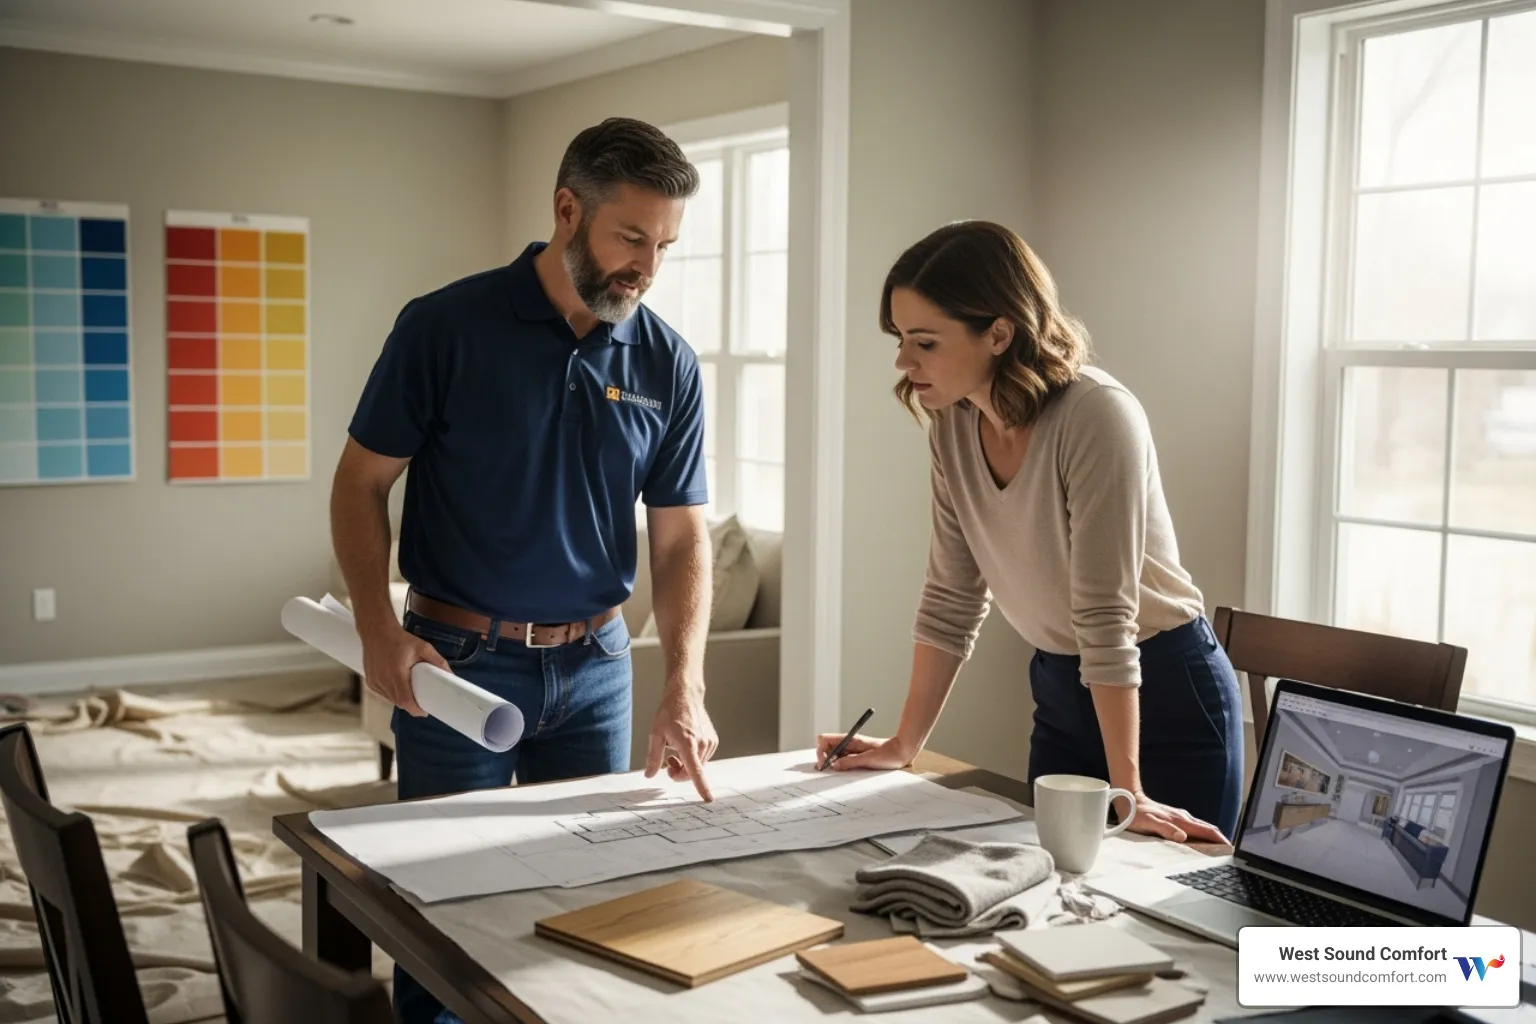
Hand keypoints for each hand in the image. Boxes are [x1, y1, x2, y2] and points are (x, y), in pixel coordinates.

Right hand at [358, 622, 446, 717]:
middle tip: (421, 701)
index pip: (405, 701)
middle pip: (399, 702)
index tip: (424, 711)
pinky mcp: (370, 682)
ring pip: (390, 699)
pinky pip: (383, 694)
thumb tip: (450, 674)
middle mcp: (384, 681)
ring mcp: (375, 682)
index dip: (415, 709)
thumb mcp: (423, 647)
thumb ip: (438, 661)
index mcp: (397, 674)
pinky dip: (391, 694)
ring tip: (411, 694)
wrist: (376, 631)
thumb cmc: (400, 639)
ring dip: (401, 700)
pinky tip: (398, 687)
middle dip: (410, 705)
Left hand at [646, 684, 717, 800]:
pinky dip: (693, 759)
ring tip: (675, 752)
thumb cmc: (669, 713)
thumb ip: (653, 757)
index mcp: (688, 743)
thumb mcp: (655, 734)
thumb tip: (649, 775)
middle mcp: (702, 744)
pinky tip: (685, 747)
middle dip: (679, 773)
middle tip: (668, 763)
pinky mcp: (713, 741)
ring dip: (686, 766)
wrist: (685, 696)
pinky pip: (703, 759)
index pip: (696, 770)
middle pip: (692, 773)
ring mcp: (710, 742)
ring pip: (698, 767)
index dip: (701, 786)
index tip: (708, 799)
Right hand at [814, 733, 913, 771]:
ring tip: (836, 772)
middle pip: (826, 748)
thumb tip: (834, 765)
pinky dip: (839, 766)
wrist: (902, 752)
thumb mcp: (869, 759)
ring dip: (831, 763)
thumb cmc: (889, 754)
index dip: (821, 751)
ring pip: (833, 755)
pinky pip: (842, 761)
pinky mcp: (856, 757)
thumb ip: (851, 761)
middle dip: (824, 759)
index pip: (824, 739)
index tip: (825, 764)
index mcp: (850, 740)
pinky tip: (843, 772)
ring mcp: (851, 750)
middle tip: (828, 771)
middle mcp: (848, 744)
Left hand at [1123, 790, 1228, 844]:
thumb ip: (1165, 830)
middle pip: (1209, 828)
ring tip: (1221, 849)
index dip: (1220, 840)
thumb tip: (1182, 837)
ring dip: (1213, 837)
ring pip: (1202, 827)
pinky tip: (1202, 840)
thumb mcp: (1148, 823)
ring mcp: (1180, 817)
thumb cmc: (1136, 814)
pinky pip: (1195, 827)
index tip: (1231, 849)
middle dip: (1221, 839)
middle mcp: (1183, 817)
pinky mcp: (1176, 818)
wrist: (1129, 799)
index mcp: (1180, 821)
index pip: (1207, 830)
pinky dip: (1204, 834)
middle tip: (1231, 852)